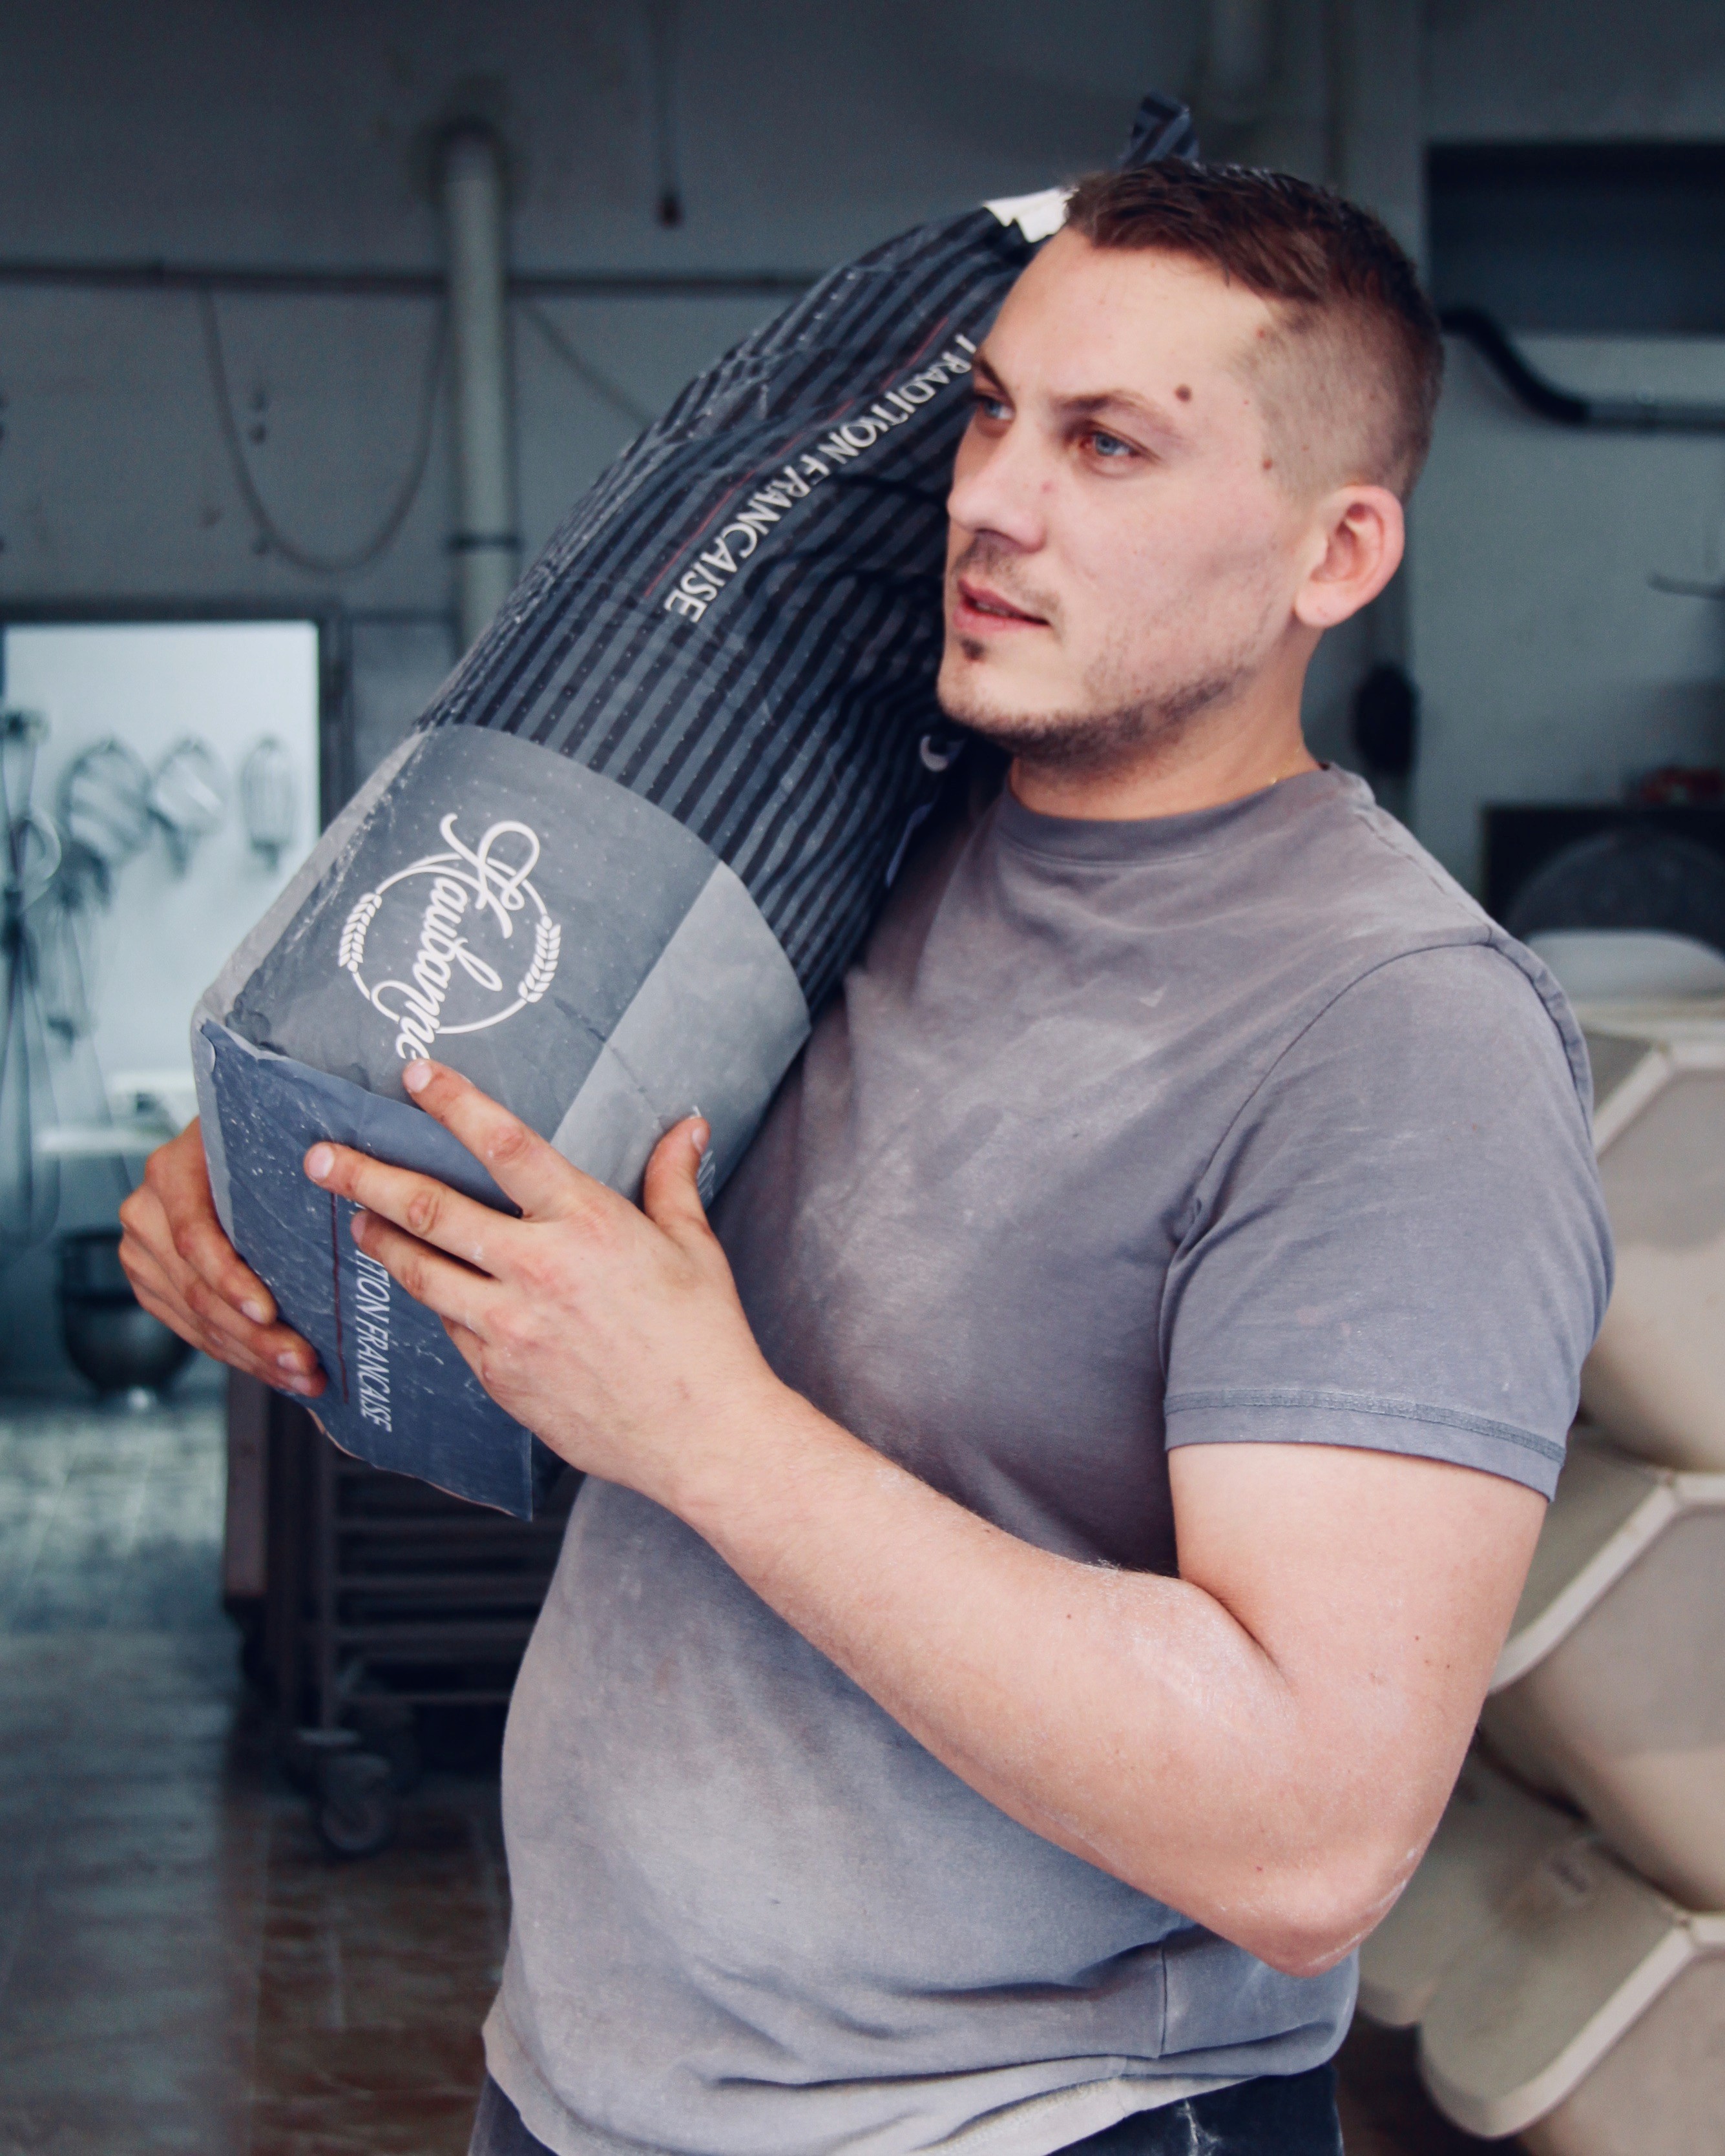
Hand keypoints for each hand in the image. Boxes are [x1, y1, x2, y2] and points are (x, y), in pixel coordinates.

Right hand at [119, 1121, 325, 1394]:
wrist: (217, 1146)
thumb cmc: (254, 1139)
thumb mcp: (266, 1136)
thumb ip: (288, 1164)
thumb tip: (351, 1195)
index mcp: (172, 1171)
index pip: (195, 1237)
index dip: (231, 1281)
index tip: (268, 1313)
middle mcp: (146, 1212)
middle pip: (198, 1290)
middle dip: (255, 1336)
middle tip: (303, 1362)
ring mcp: (143, 1252)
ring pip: (196, 1319)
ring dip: (252, 1355)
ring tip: (300, 1376)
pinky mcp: (150, 1283)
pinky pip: (192, 1329)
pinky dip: (237, 1353)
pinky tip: (274, 1369)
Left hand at [301, 1061, 784, 1502]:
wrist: (702, 1437)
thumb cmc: (704, 1340)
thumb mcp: (695, 1248)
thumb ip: (673, 1180)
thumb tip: (689, 1125)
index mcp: (588, 1224)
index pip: (504, 1144)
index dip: (454, 1103)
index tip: (416, 1075)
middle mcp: (538, 1269)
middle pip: (429, 1209)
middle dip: (365, 1177)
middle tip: (320, 1158)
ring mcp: (510, 1327)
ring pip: (421, 1272)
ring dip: (380, 1241)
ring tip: (355, 1221)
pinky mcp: (499, 1376)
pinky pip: (451, 1327)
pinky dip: (435, 1302)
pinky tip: (426, 1289)